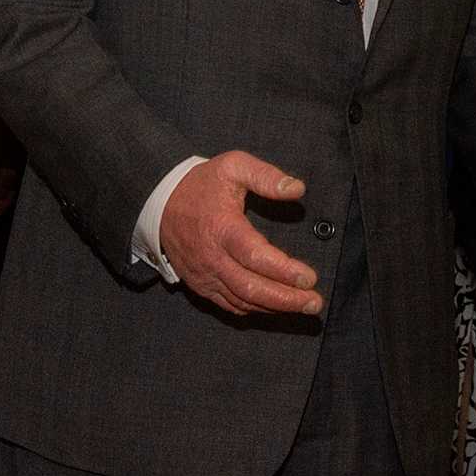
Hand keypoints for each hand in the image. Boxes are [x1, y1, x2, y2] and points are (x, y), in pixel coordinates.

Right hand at [158, 151, 322, 316]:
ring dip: (275, 308)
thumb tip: (297, 189)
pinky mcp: (201, 285)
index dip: (284, 271)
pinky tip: (276, 307)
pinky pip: (230, 305)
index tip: (310, 277)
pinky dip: (255, 309)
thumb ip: (266, 177)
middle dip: (287, 299)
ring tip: (304, 307)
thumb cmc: (202, 185)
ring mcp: (205, 275)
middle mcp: (212, 257)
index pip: (255, 256)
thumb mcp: (233, 167)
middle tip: (315, 303)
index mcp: (222, 228)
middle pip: (251, 288)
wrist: (161, 204)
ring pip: (242, 301)